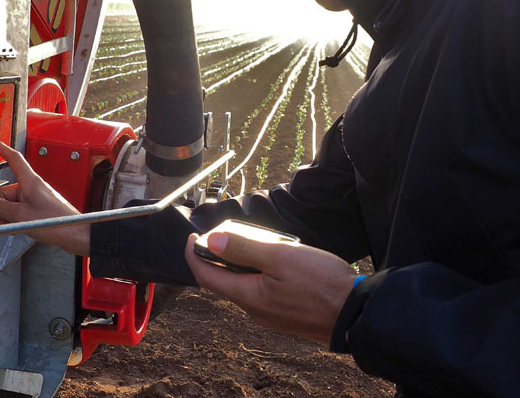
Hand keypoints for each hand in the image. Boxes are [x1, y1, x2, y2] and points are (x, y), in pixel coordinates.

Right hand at [0, 139, 90, 255]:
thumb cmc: (55, 222)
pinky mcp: (39, 207)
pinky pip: (20, 209)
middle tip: (10, 220)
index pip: (13, 159)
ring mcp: (36, 197)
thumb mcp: (20, 217)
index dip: (1, 149)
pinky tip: (23, 227)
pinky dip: (17, 219)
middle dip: (2, 207)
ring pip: (11, 203)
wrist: (74, 233)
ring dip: (10, 216)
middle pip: (6, 191)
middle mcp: (33, 186)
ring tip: (20, 225)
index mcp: (30, 181)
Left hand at [185, 230, 356, 344]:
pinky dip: (257, 273)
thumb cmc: (322, 284)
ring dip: (240, 264)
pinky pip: (260, 291)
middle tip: (228, 233)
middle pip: (223, 281)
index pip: (206, 276)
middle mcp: (255, 310)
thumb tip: (212, 241)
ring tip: (256, 241)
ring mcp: (271, 315)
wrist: (356, 314)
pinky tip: (276, 260)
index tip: (193, 236)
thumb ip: (244, 249)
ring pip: (243, 285)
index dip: (194, 254)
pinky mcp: (285, 314)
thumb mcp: (281, 257)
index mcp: (248, 296)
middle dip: (218, 256)